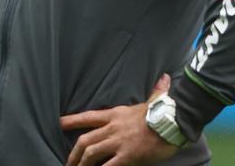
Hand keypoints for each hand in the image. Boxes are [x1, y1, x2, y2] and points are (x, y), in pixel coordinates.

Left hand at [60, 73, 179, 165]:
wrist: (175, 122)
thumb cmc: (166, 112)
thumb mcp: (155, 99)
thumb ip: (156, 91)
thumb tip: (165, 78)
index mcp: (116, 114)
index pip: (87, 116)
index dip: (71, 120)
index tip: (58, 123)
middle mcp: (113, 128)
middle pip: (85, 140)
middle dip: (74, 152)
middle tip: (68, 161)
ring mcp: (119, 142)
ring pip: (92, 153)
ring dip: (82, 163)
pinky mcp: (128, 155)